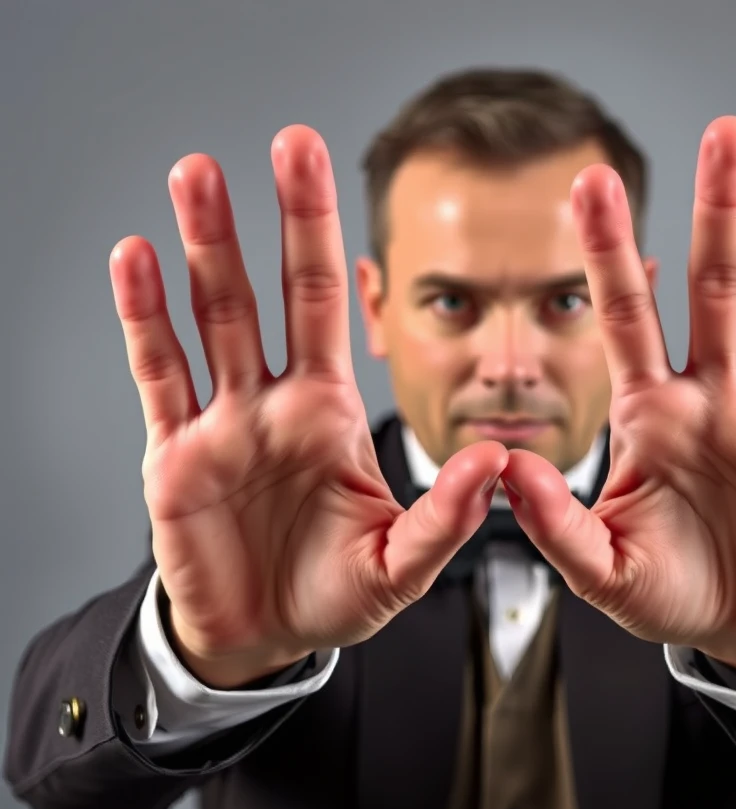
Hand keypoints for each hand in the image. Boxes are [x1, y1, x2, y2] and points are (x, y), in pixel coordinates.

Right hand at [110, 126, 507, 686]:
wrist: (265, 637)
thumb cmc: (333, 597)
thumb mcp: (401, 566)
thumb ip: (447, 518)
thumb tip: (497, 461)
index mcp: (330, 415)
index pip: (332, 311)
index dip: (333, 243)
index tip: (335, 177)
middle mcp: (276, 404)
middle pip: (274, 293)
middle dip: (280, 220)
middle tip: (286, 143)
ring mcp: (222, 424)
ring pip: (211, 319)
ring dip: (204, 249)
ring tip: (195, 176)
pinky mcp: (174, 456)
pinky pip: (158, 377)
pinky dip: (144, 320)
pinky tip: (137, 261)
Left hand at [500, 116, 735, 687]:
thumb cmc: (668, 592)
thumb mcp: (600, 569)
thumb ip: (554, 524)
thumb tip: (506, 466)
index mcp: (650, 416)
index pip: (627, 318)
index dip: (611, 253)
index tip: (591, 182)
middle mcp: (711, 400)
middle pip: (716, 292)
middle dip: (721, 217)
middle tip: (727, 136)